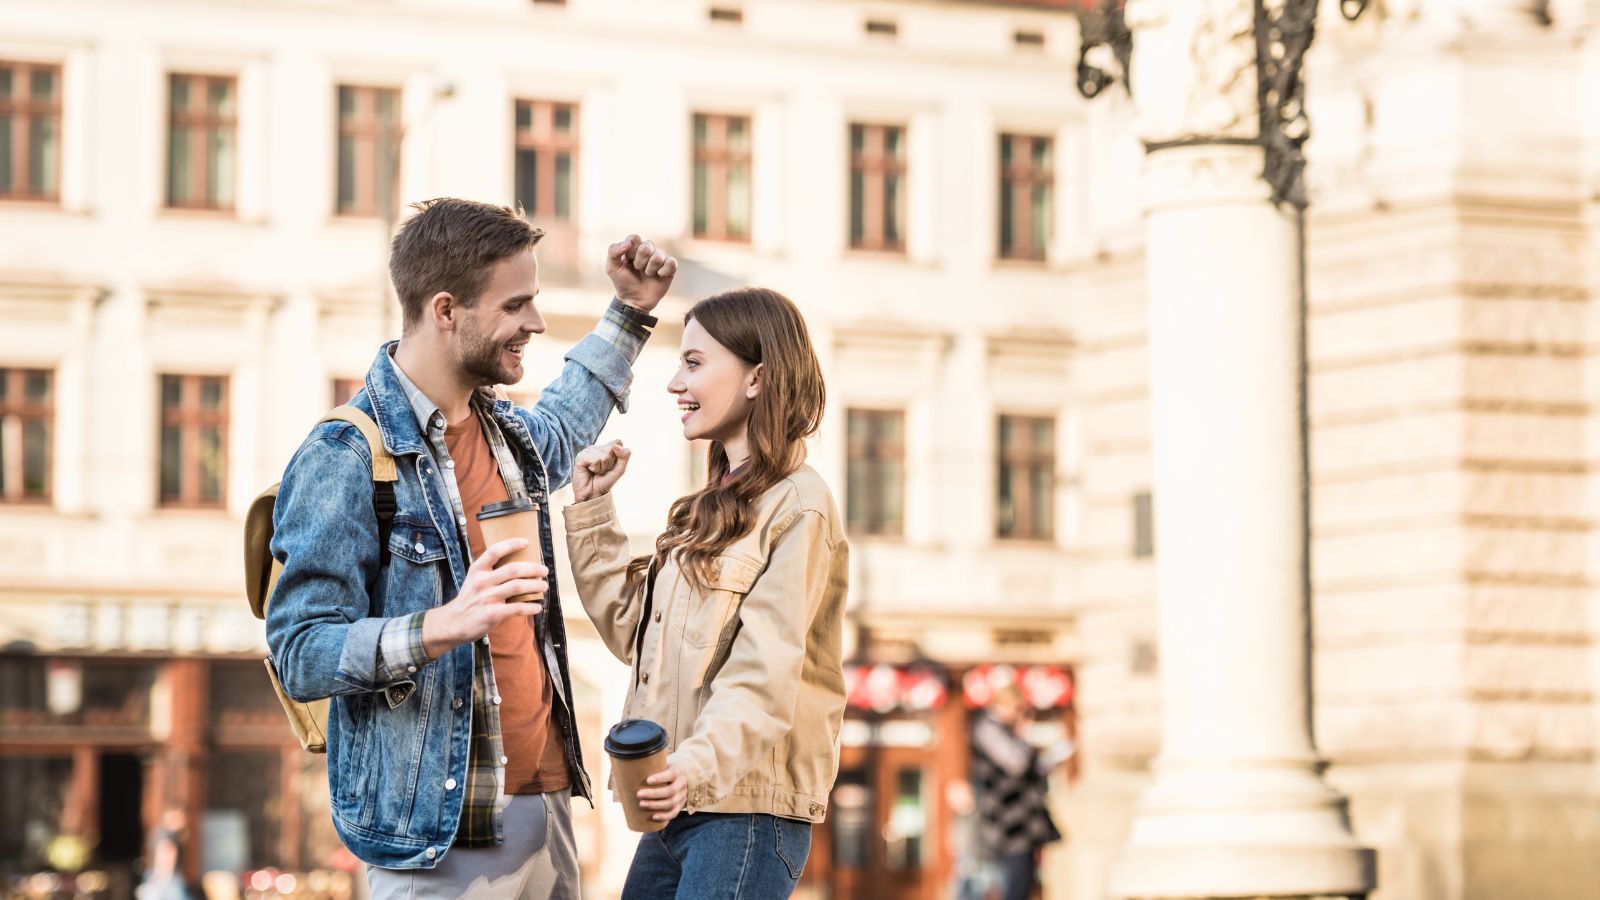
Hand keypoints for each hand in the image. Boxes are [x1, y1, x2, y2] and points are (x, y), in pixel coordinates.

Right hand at [421, 538, 546, 658]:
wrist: (452, 623)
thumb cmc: (469, 600)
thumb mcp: (473, 580)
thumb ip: (490, 572)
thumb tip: (519, 567)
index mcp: (477, 570)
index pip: (494, 551)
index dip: (511, 544)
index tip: (526, 542)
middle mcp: (482, 581)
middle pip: (513, 569)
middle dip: (533, 568)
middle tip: (544, 570)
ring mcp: (487, 597)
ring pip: (518, 586)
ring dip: (535, 586)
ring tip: (544, 586)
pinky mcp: (492, 613)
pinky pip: (517, 608)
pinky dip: (531, 607)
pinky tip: (537, 607)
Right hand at [572, 440, 630, 501]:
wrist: (593, 493)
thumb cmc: (605, 481)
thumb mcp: (620, 469)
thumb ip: (624, 456)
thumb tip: (616, 446)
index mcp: (606, 448)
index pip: (618, 442)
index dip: (619, 455)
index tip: (612, 465)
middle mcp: (597, 448)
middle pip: (612, 449)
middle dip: (610, 463)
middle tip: (603, 470)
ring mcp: (588, 451)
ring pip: (603, 455)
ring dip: (602, 467)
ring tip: (596, 471)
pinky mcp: (580, 456)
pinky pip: (595, 459)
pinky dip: (595, 468)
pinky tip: (589, 470)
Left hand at [607, 235, 677, 312]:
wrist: (634, 301)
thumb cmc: (623, 283)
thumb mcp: (612, 268)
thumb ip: (613, 251)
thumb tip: (628, 242)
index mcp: (634, 248)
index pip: (635, 238)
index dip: (631, 250)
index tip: (628, 260)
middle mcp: (648, 251)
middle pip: (647, 245)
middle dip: (640, 261)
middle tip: (638, 269)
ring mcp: (660, 258)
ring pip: (659, 255)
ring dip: (650, 268)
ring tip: (647, 275)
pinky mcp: (670, 268)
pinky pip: (671, 262)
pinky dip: (663, 271)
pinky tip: (659, 276)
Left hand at [639, 764, 687, 822]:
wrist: (680, 779)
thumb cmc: (664, 772)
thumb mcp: (661, 766)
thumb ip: (649, 767)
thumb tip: (625, 769)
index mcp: (677, 772)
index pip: (671, 775)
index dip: (660, 778)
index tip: (647, 780)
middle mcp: (681, 784)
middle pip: (670, 791)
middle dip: (654, 794)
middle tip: (639, 794)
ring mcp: (682, 796)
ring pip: (671, 803)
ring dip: (656, 805)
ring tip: (642, 804)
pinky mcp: (680, 806)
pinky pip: (674, 813)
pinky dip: (664, 816)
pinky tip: (653, 817)